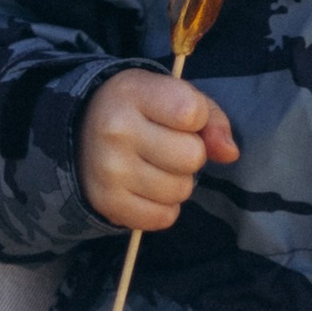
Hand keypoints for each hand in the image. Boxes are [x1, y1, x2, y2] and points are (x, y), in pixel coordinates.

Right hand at [77, 67, 238, 234]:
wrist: (81, 130)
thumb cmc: (140, 109)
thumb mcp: (171, 94)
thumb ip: (209, 116)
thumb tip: (230, 153)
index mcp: (133, 92)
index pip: (192, 112)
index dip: (197, 118)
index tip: (180, 116)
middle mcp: (117, 130)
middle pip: (191, 157)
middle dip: (190, 153)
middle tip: (168, 145)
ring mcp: (110, 170)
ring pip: (180, 190)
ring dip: (177, 182)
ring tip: (156, 165)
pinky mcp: (108, 204)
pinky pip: (163, 218)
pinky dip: (164, 207)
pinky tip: (147, 187)